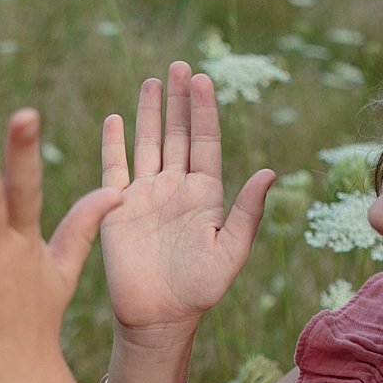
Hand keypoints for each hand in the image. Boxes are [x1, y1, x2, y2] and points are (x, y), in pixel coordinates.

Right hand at [99, 61, 273, 347]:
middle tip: (180, 65)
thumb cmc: (199, 290)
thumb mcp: (230, 252)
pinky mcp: (117, 209)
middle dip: (178, 99)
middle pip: (177, 134)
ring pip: (147, 143)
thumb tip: (269, 172)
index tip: (204, 79)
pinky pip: (114, 169)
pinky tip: (114, 119)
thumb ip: (247, 212)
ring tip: (152, 81)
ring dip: (149, 113)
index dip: (204, 110)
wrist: (157, 317)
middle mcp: (174, 188)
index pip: (204, 142)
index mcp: (204, 194)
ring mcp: (144, 195)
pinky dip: (113, 144)